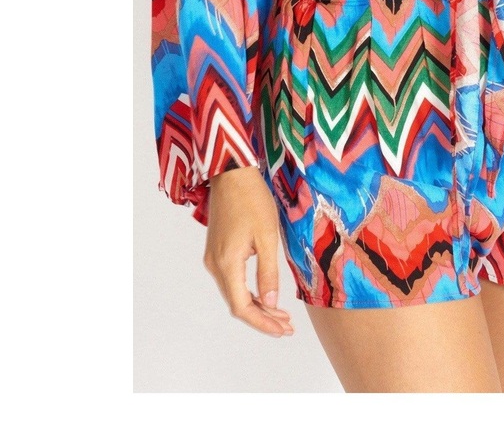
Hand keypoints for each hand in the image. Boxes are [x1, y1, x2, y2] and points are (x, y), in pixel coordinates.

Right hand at [203, 165, 294, 336]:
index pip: (242, 307)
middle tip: (287, 326)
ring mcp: (214, 258)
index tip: (283, 330)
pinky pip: (232, 280)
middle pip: (237, 304)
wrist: (233, 175)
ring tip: (281, 314)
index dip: (263, 322)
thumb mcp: (267, 237)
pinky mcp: (217, 250)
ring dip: (257, 305)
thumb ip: (268, 272)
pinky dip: (249, 291)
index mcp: (227, 264)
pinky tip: (266, 293)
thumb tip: (272, 302)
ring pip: (235, 293)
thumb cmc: (253, 201)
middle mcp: (215, 265)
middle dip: (263, 317)